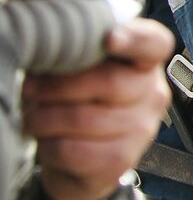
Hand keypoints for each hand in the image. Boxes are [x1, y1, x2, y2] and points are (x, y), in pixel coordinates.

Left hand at [23, 19, 173, 199]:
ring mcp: (142, 129)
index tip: (109, 38)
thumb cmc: (80, 104)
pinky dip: (48, 146)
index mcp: (146, 64)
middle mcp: (153, 94)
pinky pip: (73, 149)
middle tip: (31, 89)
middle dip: (57, 86)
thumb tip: (50, 48)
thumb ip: (78, 55)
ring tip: (34, 117)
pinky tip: (48, 140)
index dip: (134, 39)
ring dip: (44, 118)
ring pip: (83, 118)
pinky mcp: (122, 159)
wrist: (85, 161)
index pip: (154, 44)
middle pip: (109, 82)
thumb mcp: (82, 73)